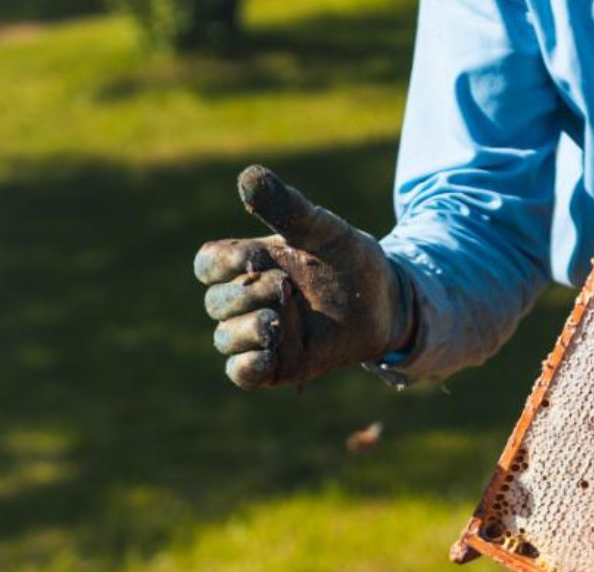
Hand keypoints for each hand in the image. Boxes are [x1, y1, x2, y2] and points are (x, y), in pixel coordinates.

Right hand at [194, 166, 413, 389]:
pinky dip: (248, 364)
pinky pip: (241, 373)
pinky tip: (270, 351)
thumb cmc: (351, 260)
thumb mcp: (323, 229)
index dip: (221, 264)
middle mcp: (248, 299)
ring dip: (247, 329)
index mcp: (248, 263)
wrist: (386, 301)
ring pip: (225, 338)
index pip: (207, 265)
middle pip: (215, 302)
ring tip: (279, 320)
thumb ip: (287, 207)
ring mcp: (260, 335)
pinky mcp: (277, 366)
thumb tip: (248, 175)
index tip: (257, 257)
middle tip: (287, 288)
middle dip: (246, 295)